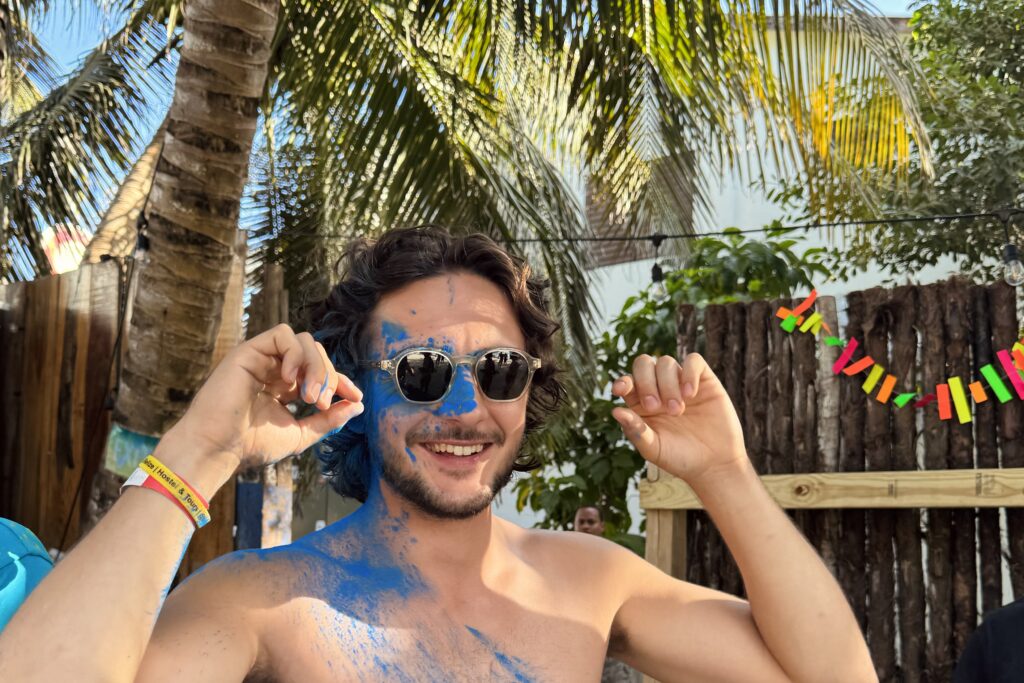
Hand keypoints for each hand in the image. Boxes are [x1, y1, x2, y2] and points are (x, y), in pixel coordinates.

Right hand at [163, 324, 364, 477]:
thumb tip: (358, 406)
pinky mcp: (249, 351)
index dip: (341, 380)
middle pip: (317, 354)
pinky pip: (282, 335)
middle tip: (322, 404)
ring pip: (304, 341)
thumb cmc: (251, 445)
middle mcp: (273, 369)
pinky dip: (295, 354)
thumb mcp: (299, 433)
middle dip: (329, 377)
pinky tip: (291, 381)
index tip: (355, 397)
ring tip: (310, 397)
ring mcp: (261, 358)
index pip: (320, 372)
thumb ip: (328, 420)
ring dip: (316, 367)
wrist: (217, 449)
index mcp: (283, 387)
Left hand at [611, 353, 745, 484]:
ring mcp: (681, 382)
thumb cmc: (680, 458)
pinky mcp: (704, 380)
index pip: (627, 382)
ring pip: (666, 362)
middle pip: (644, 364)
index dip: (622, 381)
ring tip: (677, 410)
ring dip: (668, 385)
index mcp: (641, 403)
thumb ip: (635, 431)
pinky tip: (690, 394)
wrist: (715, 464)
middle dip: (646, 382)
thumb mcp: (654, 448)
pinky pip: (694, 360)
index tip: (620, 390)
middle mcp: (659, 388)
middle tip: (654, 406)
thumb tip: (614, 410)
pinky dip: (689, 372)